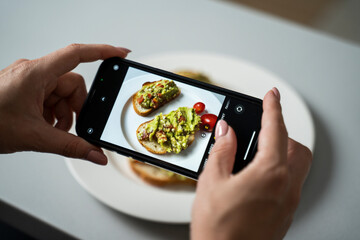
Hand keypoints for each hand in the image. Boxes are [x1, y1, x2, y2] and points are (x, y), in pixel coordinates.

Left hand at [0, 44, 129, 163]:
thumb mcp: (34, 137)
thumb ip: (71, 147)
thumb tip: (97, 154)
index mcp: (36, 74)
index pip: (77, 55)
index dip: (103, 51)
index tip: (121, 53)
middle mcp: (33, 73)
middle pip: (72, 83)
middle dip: (74, 107)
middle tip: (67, 126)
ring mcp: (28, 81)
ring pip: (61, 93)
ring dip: (62, 113)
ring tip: (50, 129)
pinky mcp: (25, 89)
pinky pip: (49, 97)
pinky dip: (52, 113)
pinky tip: (43, 126)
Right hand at [191, 88, 311, 239]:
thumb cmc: (217, 227)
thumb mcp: (212, 181)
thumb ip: (222, 151)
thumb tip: (226, 131)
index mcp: (269, 173)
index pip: (275, 130)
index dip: (272, 108)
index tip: (271, 95)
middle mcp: (286, 187)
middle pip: (298, 149)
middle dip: (282, 134)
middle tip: (262, 131)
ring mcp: (288, 203)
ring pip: (297, 167)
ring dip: (283, 154)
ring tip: (257, 155)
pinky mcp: (284, 215)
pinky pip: (290, 185)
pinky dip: (278, 173)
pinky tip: (256, 179)